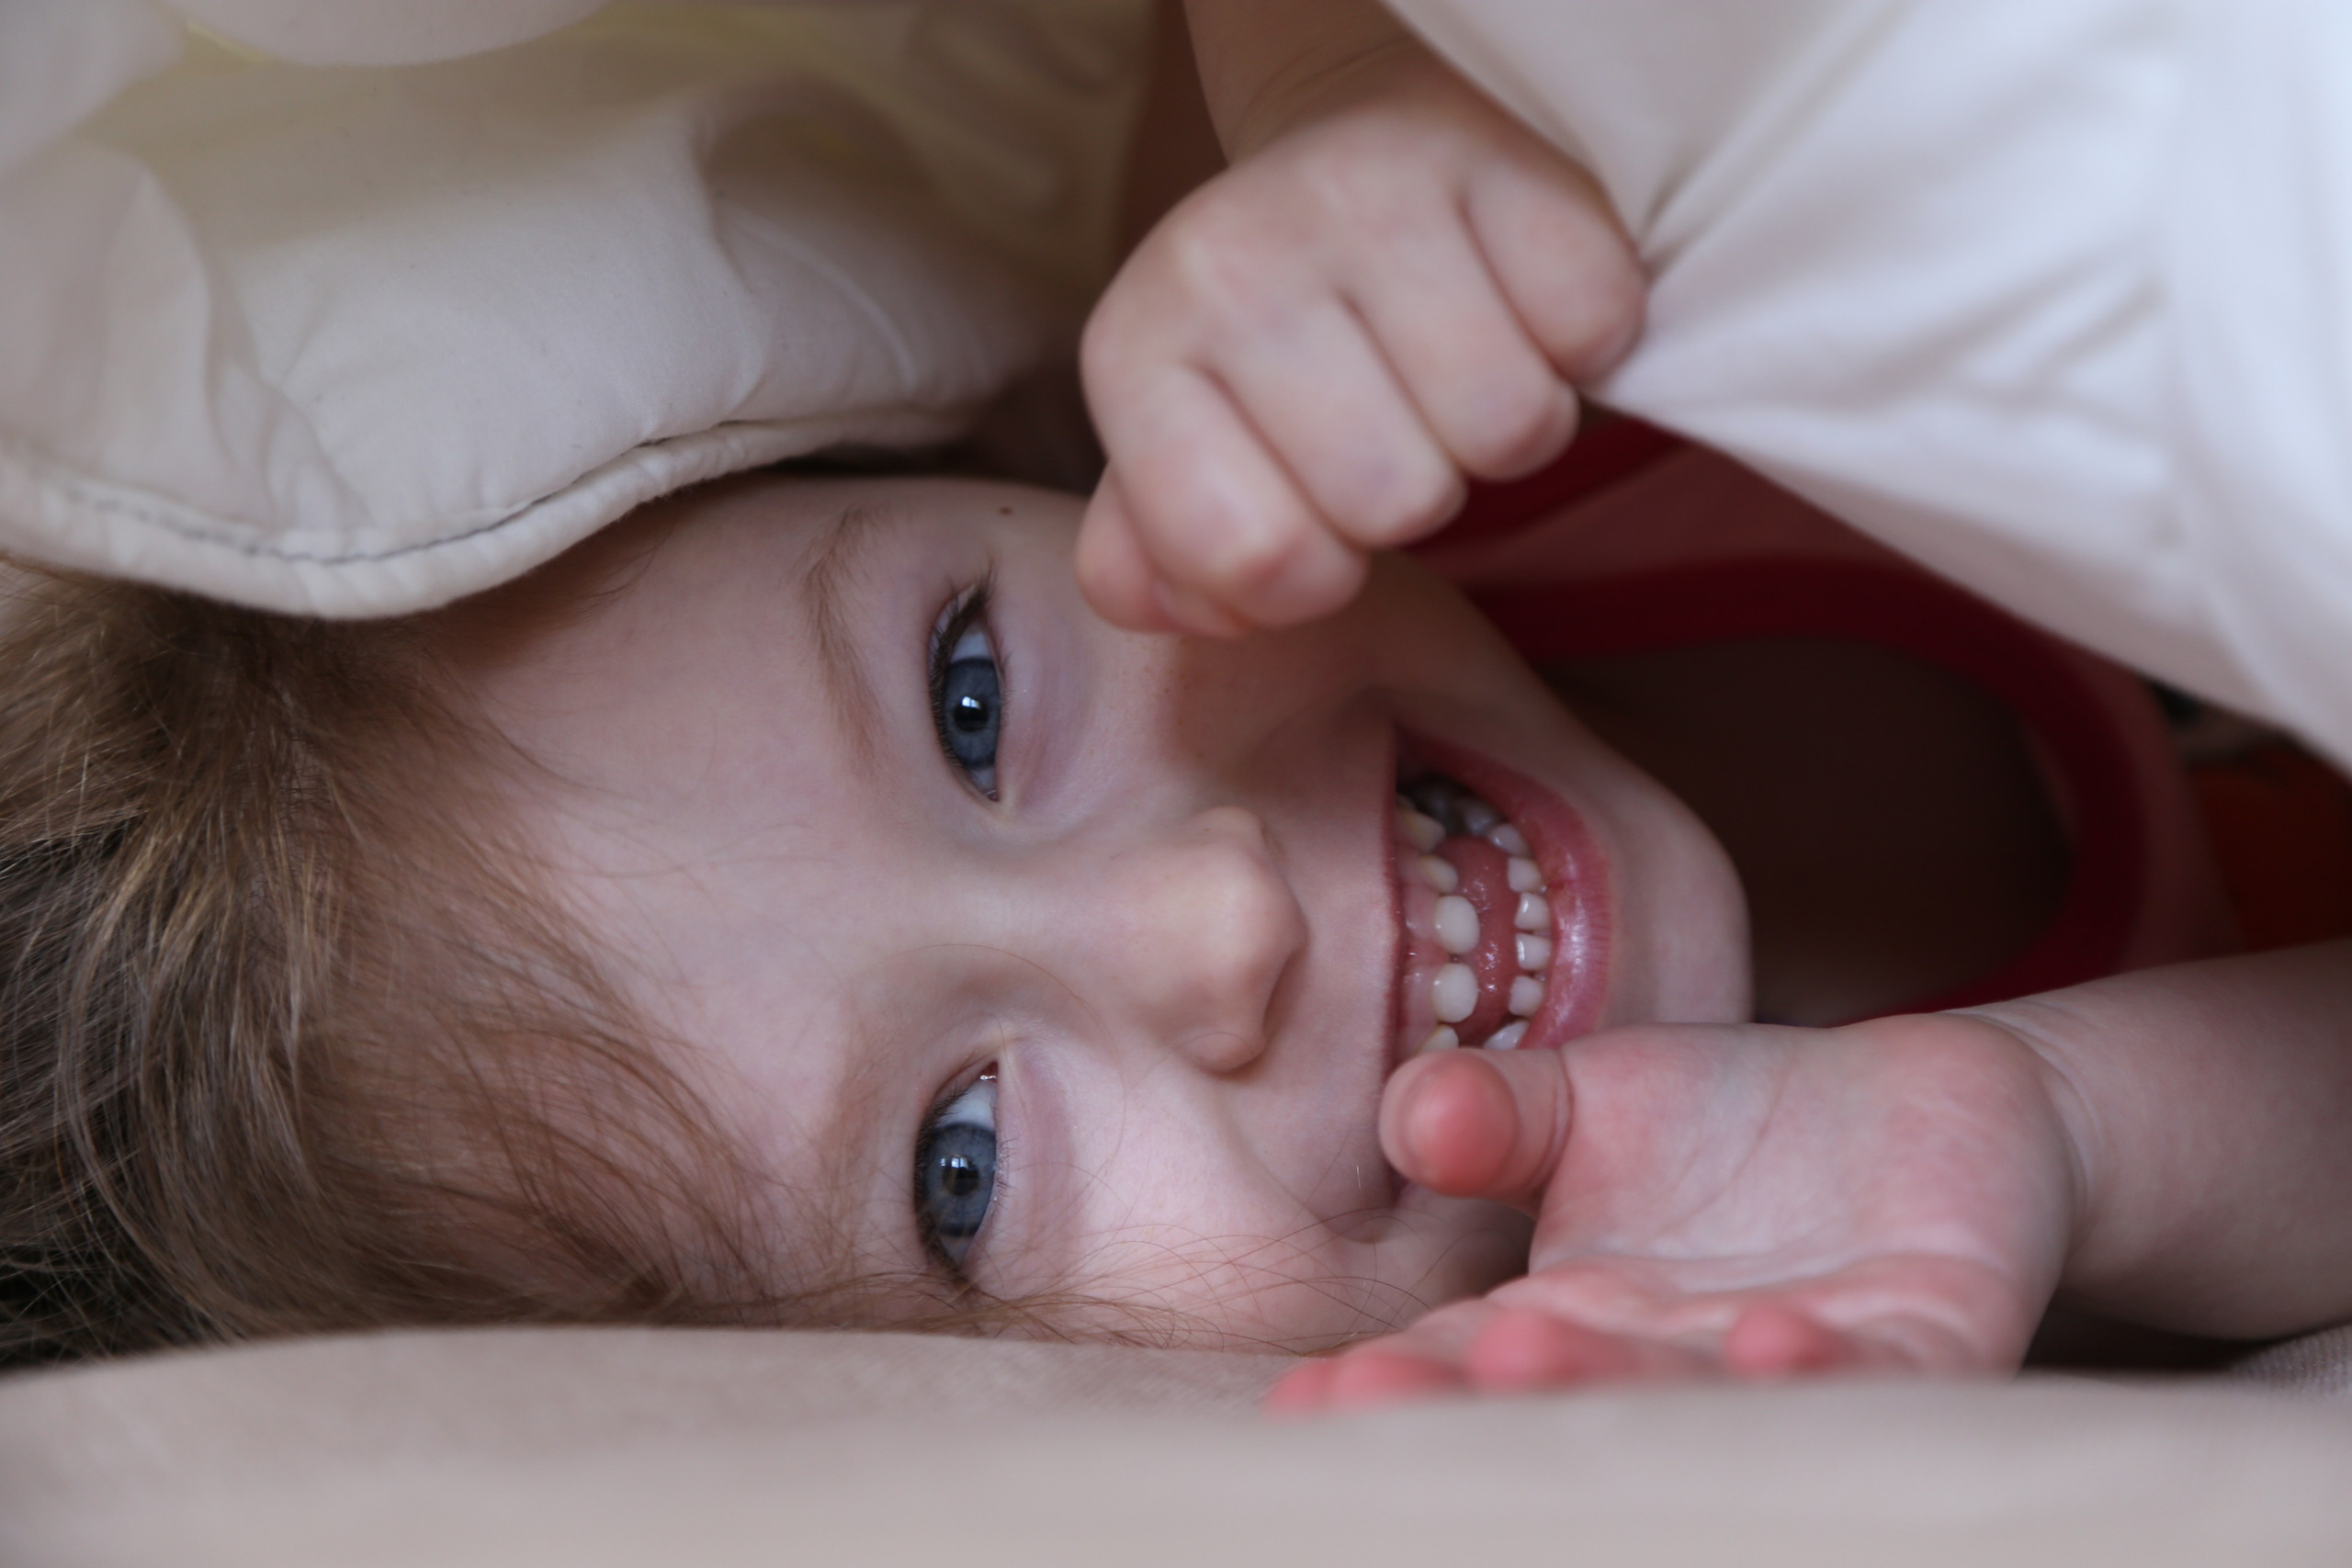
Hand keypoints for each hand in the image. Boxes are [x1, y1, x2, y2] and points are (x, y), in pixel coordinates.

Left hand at [1078, 43, 1642, 636]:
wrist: (1353, 155)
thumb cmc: (1273, 349)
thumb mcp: (1186, 452)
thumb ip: (1166, 562)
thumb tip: (1216, 613)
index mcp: (1134, 352)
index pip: (1257, 560)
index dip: (1317, 577)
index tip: (1316, 512)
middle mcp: (1228, 261)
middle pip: (1398, 504)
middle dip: (1417, 495)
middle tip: (1395, 422)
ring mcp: (1359, 196)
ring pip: (1508, 428)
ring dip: (1505, 428)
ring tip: (1457, 368)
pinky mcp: (1493, 155)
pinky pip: (1592, 327)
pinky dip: (1581, 345)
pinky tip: (1521, 307)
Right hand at [1270, 1015, 2081, 1409]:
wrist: (1923, 1100)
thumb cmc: (1732, 1123)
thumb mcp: (1588, 1098)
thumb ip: (1495, 1112)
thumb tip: (1415, 1113)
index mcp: (1579, 1319)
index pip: (1466, 1362)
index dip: (1394, 1380)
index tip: (1310, 1395)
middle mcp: (1674, 1363)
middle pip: (1565, 1396)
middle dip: (1473, 1400)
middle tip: (1381, 1395)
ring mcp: (1795, 1360)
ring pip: (1701, 1398)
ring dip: (1618, 1384)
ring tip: (1530, 1347)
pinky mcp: (1924, 1341)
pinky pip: (1874, 1374)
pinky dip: (1819, 1368)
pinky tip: (1768, 1340)